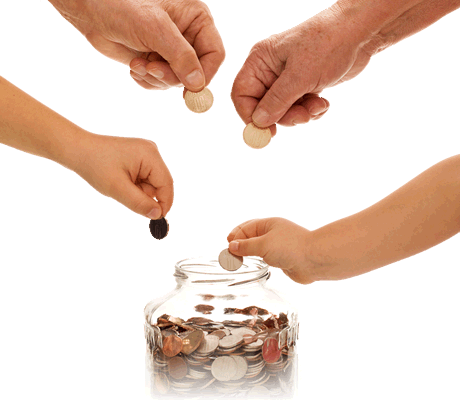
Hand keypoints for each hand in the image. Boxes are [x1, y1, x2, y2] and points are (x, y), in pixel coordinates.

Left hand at [50, 0, 224, 90]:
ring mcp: (172, 52)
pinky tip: (134, 67)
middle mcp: (188, 37)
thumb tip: (198, 84)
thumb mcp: (156, 29)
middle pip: (196, 72)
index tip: (191, 88)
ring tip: (138, 63)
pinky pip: (161, 84)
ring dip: (156, 78)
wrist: (92, 12)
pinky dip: (147, 81)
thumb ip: (181, 56)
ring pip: (177, 82)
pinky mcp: (157, 63)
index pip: (215, 54)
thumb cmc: (122, 7)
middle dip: (172, 75)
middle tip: (151, 70)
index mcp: (197, 19)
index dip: (205, 74)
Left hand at [73, 133, 173, 218]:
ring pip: (152, 182)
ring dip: (139, 191)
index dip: (164, 203)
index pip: (166, 184)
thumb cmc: (95, 165)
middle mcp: (152, 151)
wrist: (78, 150)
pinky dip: (136, 185)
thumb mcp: (117, 189)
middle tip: (125, 196)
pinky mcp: (140, 156)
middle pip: (160, 183)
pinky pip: (146, 177)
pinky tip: (121, 180)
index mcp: (150, 155)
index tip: (156, 219)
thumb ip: (140, 203)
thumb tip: (158, 215)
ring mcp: (147, 152)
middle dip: (146, 195)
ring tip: (120, 186)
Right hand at [227, 217, 315, 284]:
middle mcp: (273, 233)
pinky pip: (265, 257)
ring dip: (247, 252)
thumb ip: (246, 246)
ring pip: (258, 247)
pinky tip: (252, 265)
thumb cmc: (291, 247)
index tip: (227, 247)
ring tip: (236, 260)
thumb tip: (231, 246)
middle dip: (239, 243)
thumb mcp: (264, 245)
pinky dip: (257, 260)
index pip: (246, 227)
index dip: (235, 236)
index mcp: (269, 223)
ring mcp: (278, 245)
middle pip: (250, 236)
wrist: (314, 260)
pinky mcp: (282, 258)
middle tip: (228, 254)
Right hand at [231, 5, 374, 134]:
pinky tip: (323, 103)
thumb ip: (277, 101)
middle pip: (263, 107)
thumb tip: (258, 122)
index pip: (242, 94)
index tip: (265, 131)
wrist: (360, 34)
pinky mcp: (303, 86)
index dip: (250, 115)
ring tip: (318, 106)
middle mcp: (270, 71)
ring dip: (301, 114)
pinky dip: (311, 111)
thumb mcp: (300, 75)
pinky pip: (298, 109)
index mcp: (260, 61)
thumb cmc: (328, 44)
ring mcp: (287, 79)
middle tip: (302, 118)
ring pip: (283, 111)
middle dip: (284, 116)